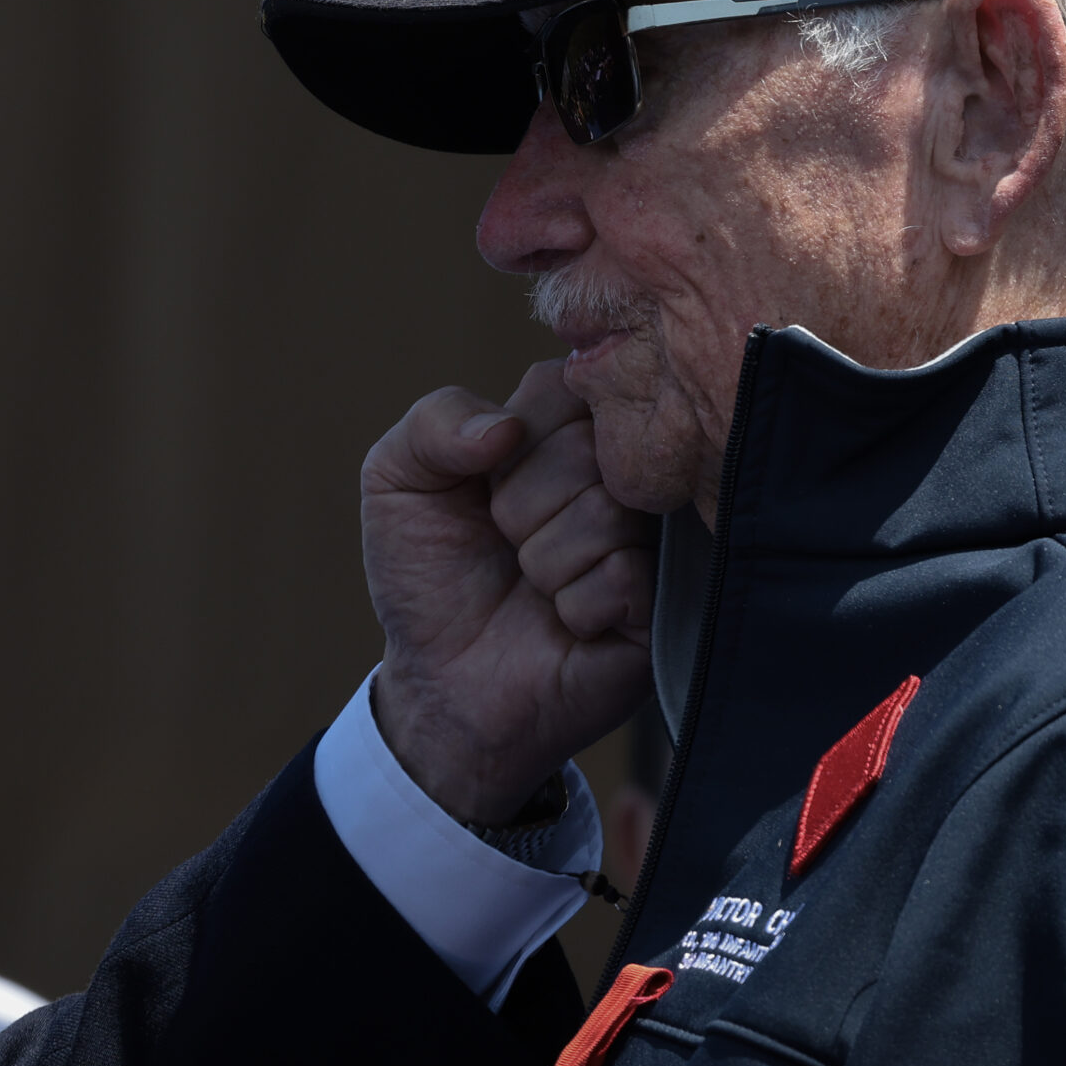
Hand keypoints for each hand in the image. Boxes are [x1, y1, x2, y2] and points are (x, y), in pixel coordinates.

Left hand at [362, 360, 657, 824]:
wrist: (443, 681)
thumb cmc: (431, 572)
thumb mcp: (397, 480)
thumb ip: (434, 422)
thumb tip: (503, 427)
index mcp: (567, 425)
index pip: (564, 383)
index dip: (510, 439)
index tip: (487, 480)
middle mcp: (624, 471)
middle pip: (587, 447)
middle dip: (518, 506)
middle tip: (507, 542)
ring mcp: (655, 537)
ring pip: (606, 511)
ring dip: (542, 561)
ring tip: (536, 584)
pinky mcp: (668, 603)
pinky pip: (623, 576)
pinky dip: (572, 605)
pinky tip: (568, 620)